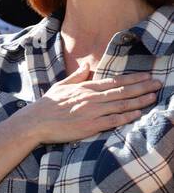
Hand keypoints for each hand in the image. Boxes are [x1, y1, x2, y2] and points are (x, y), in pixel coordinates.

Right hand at [25, 64, 161, 145]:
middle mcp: (91, 98)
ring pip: (120, 104)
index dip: (133, 78)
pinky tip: (137, 113)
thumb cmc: (47, 105)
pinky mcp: (90, 126)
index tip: (147, 76)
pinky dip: (126, 116)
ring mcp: (92, 112)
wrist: (35, 122)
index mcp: (86, 88)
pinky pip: (112, 120)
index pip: (114, 81)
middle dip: (142, 87)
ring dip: (139, 100)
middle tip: (158, 84)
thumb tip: (87, 67)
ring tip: (153, 97)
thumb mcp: (61, 86)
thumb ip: (77, 76)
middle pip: (122, 91)